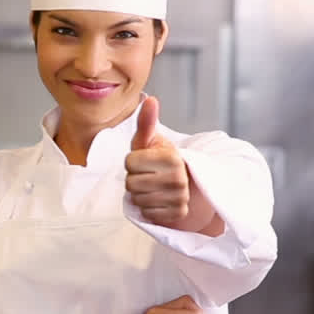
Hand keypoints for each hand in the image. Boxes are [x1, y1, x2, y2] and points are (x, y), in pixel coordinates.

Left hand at [125, 97, 218, 232]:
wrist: (185, 183)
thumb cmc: (159, 160)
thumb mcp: (150, 141)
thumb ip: (146, 123)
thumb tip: (150, 100)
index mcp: (172, 157)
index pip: (129, 163)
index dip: (132, 162)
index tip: (145, 161)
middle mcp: (178, 178)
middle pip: (130, 184)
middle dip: (134, 180)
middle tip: (148, 176)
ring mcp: (179, 198)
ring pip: (137, 200)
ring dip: (140, 195)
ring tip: (152, 188)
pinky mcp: (177, 214)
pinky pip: (147, 214)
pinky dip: (148, 209)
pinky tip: (157, 200)